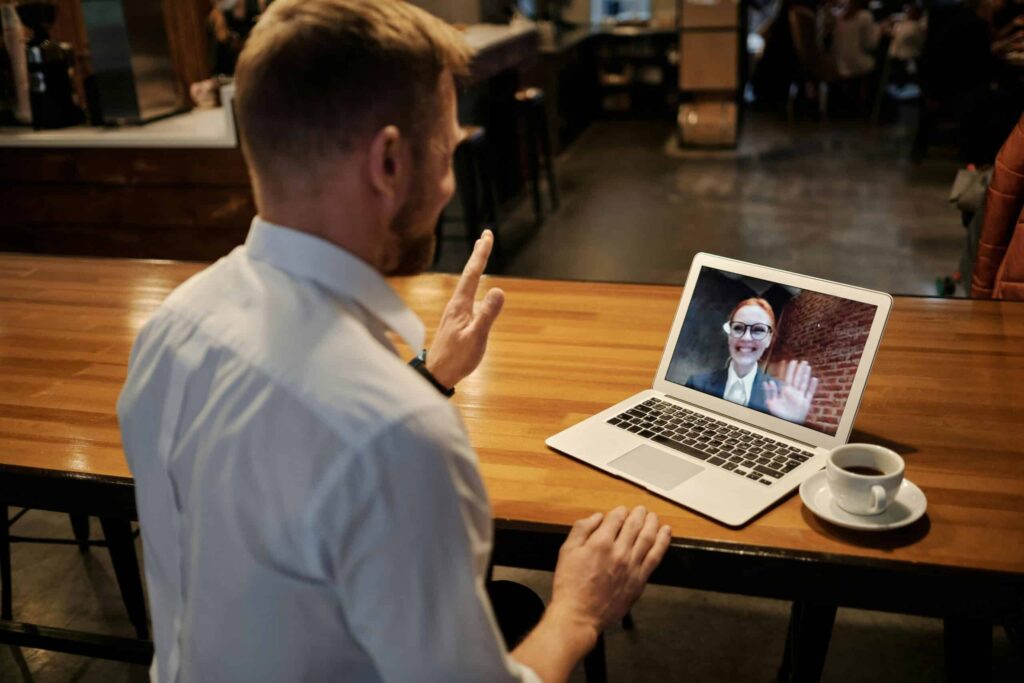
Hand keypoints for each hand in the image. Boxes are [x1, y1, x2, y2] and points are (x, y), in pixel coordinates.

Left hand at [426, 230, 503, 388]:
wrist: (436, 375)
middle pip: (469, 274)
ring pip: (467, 285)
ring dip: (475, 269)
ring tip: (481, 257)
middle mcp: (456, 304)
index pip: (473, 273)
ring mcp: (456, 313)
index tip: (487, 235)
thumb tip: (499, 290)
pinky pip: (468, 296)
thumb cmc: (456, 358)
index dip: (481, 254)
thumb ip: (487, 315)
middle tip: (485, 236)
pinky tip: (475, 291)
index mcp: (460, 305)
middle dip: (478, 255)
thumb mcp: (476, 337)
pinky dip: (474, 285)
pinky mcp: (457, 322)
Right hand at [549, 506, 671, 634]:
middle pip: (634, 525)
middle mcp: (619, 552)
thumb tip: (597, 517)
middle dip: (638, 514)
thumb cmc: (570, 585)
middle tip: (641, 510)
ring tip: (653, 516)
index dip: (620, 511)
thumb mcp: (567, 551)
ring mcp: (632, 566)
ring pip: (648, 537)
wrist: (579, 615)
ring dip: (652, 523)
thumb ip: (581, 529)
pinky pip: (656, 556)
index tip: (621, 511)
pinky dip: (662, 542)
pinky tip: (665, 533)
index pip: (616, 518)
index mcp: (600, 543)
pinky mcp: (640, 580)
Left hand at [764, 359, 818, 423]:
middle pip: (797, 379)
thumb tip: (768, 381)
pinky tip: (814, 379)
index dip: (789, 370)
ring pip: (804, 383)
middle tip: (803, 361)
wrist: (785, 424)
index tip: (791, 361)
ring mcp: (800, 397)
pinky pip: (810, 393)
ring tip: (808, 367)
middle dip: (799, 370)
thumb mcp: (771, 402)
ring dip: (806, 375)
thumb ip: (770, 392)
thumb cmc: (777, 414)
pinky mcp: (806, 403)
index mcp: (785, 391)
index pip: (787, 378)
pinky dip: (812, 386)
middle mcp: (793, 392)